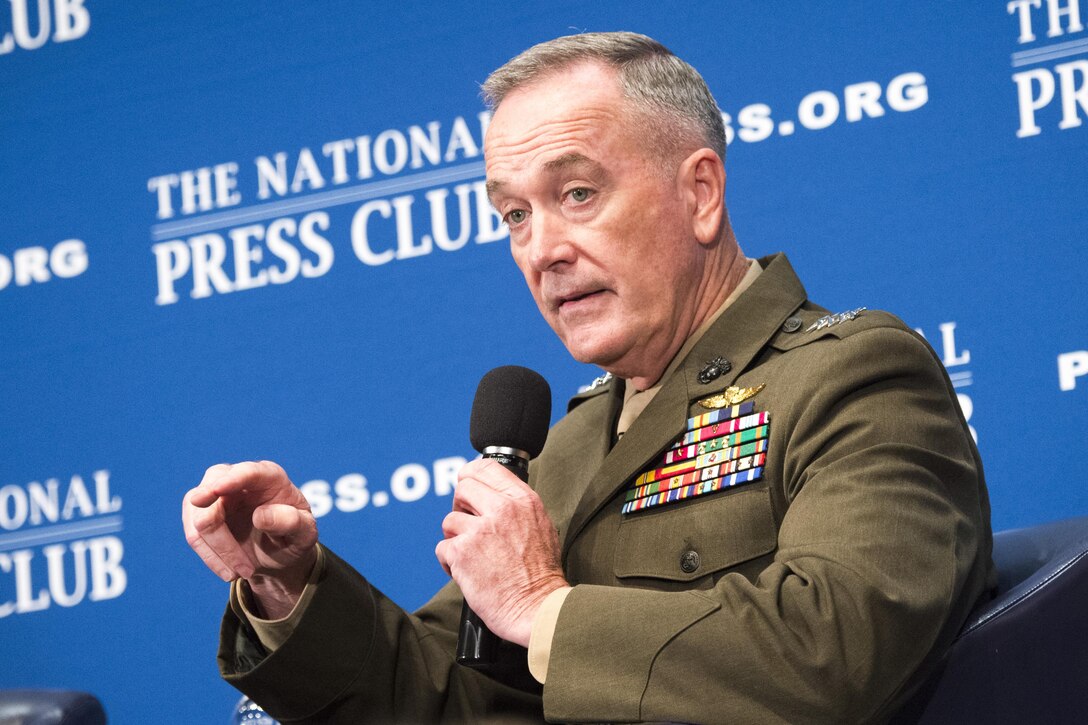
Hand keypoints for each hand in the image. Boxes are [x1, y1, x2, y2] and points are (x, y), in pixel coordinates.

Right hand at [183, 460, 318, 617]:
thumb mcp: (305, 533)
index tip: (217, 490)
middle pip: (214, 499)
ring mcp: (214, 493)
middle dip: (224, 540)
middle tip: (247, 571)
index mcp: (269, 476)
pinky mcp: (199, 511)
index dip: (233, 479)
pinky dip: (211, 558)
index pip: (248, 472)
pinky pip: (194, 535)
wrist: (278, 551)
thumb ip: (291, 522)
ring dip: (219, 553)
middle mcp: (238, 477)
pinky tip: (230, 571)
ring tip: (244, 572)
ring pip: (199, 521)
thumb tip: (259, 516)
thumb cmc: (295, 535)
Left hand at [435, 458, 568, 647]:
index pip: (487, 468)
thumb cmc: (541, 575)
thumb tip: (491, 495)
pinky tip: (466, 573)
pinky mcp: (462, 553)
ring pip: (449, 520)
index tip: (467, 486)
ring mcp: (480, 530)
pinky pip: (442, 548)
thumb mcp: (541, 526)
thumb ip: (516, 506)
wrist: (539, 608)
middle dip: (461, 506)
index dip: (470, 475)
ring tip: (472, 557)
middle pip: (463, 488)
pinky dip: (450, 562)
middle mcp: (502, 510)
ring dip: (456, 539)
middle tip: (468, 526)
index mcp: (523, 500)